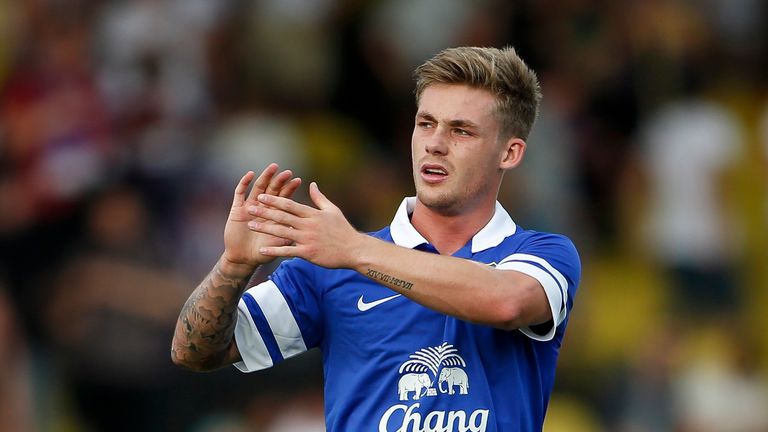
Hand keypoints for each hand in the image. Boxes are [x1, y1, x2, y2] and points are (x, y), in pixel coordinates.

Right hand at [223, 164, 301, 267]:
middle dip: (279, 181)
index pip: (284, 198)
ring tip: (273, 167)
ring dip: (265, 177)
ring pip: (258, 188)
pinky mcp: (236, 209)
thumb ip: (287, 235)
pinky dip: (244, 183)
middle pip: (272, 190)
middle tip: (287, 172)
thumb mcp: (277, 244)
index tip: (298, 180)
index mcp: (274, 215)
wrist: (243, 259)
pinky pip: (239, 193)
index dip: (290, 189)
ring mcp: (249, 207)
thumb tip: (301, 229)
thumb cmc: (263, 252)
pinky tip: (250, 174)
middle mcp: (263, 208)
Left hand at [246, 182, 364, 268]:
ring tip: (250, 225)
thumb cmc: (343, 230)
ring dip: (265, 228)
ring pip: (282, 232)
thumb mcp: (333, 210)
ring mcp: (307, 239)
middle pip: (282, 216)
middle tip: (250, 208)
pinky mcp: (308, 253)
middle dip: (265, 212)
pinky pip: (288, 251)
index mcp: (313, 214)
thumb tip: (311, 184)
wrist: (354, 250)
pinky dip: (275, 250)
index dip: (274, 200)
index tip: (261, 196)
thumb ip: (319, 198)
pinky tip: (262, 249)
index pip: (290, 205)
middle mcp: (308, 225)